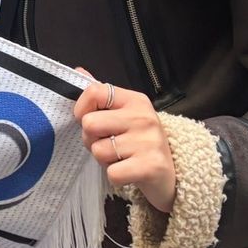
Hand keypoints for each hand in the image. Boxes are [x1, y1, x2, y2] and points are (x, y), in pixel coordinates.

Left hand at [73, 78, 176, 213]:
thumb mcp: (124, 114)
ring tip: (121, 158)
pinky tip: (128, 172)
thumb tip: (78, 70)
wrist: (169, 175)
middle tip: (108, 144)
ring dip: (104, 160)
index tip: (90, 121)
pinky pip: (112, 173)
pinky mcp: (151, 166)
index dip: (81, 109)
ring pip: (98, 151)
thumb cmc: (139, 142)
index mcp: (135, 100)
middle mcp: (143, 117)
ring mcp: (149, 141)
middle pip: (89, 124)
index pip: (94, 92)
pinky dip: (115, 177)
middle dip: (91, 139)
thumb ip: (101, 95)